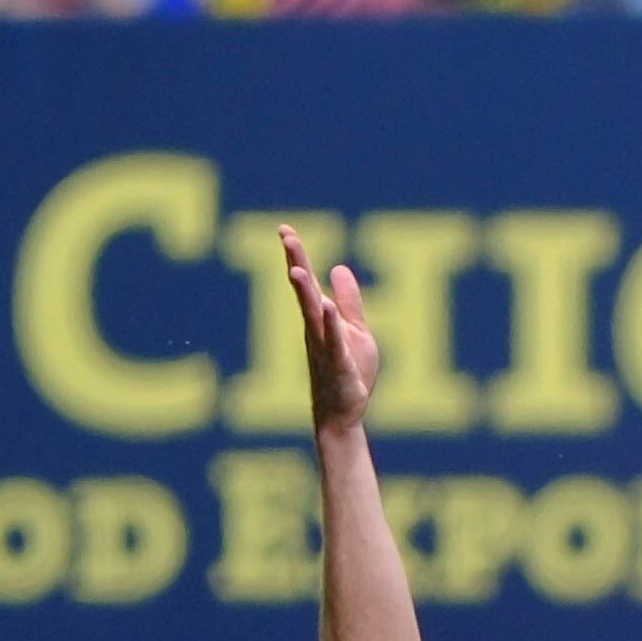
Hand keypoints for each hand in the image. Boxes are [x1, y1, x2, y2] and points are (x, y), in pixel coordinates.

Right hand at [280, 224, 378, 431]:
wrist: (344, 412)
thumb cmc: (350, 371)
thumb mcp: (356, 329)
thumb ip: (349, 300)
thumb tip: (339, 267)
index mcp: (320, 317)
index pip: (308, 281)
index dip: (297, 255)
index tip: (284, 228)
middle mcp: (316, 328)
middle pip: (305, 291)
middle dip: (296, 263)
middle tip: (286, 237)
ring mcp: (324, 346)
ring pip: (313, 315)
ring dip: (305, 293)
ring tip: (295, 270)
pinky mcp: (338, 365)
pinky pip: (333, 342)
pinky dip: (331, 325)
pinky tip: (326, 307)